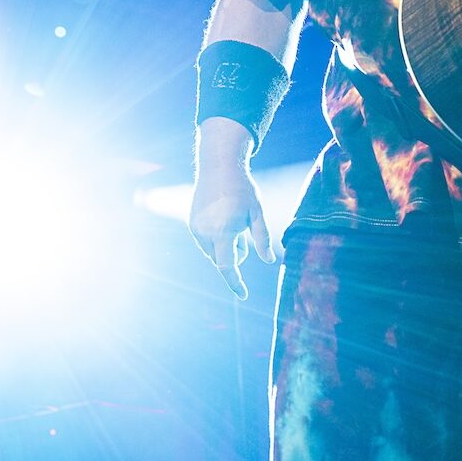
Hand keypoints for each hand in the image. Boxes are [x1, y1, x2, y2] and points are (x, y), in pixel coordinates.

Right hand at [188, 129, 277, 299]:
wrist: (218, 166)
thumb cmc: (242, 189)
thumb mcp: (257, 213)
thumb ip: (262, 239)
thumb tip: (269, 261)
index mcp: (223, 231)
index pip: (228, 267)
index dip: (235, 283)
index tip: (243, 295)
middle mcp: (205, 232)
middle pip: (221, 260)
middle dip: (235, 255)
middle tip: (244, 231)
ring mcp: (195, 228)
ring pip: (212, 252)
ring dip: (225, 247)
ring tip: (234, 223)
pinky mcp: (191, 223)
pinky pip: (205, 242)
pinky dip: (215, 240)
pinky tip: (223, 219)